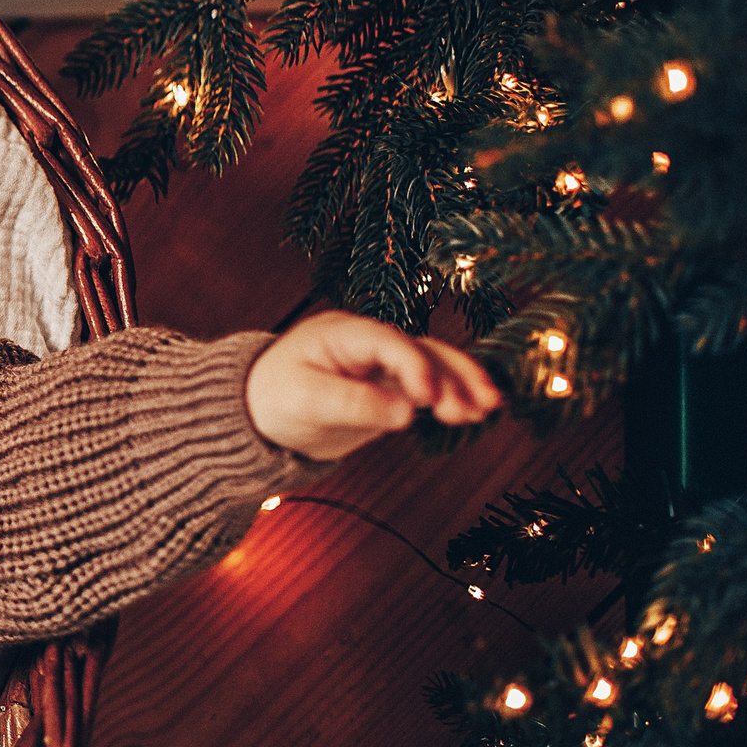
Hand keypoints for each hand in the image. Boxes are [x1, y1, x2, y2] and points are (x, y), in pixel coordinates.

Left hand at [245, 312, 501, 461]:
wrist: (260, 412)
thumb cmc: (274, 398)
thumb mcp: (305, 400)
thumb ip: (353, 403)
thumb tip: (407, 413)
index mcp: (342, 333)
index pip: (386, 342)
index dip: (412, 366)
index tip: (426, 399)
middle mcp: (368, 342)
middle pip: (419, 349)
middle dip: (448, 377)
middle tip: (471, 409)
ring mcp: (382, 362)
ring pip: (432, 365)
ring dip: (460, 386)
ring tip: (486, 412)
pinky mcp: (391, 384)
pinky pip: (429, 386)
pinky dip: (452, 397)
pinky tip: (476, 413)